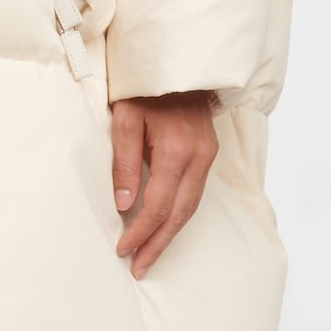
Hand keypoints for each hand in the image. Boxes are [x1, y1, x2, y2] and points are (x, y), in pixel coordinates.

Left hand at [110, 92, 218, 277]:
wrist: (179, 61)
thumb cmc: (144, 88)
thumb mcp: (124, 120)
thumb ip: (124, 163)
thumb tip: (123, 205)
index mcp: (175, 151)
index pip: (157, 206)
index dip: (139, 232)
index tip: (122, 250)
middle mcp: (198, 158)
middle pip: (178, 215)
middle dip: (157, 245)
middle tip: (139, 268)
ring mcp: (207, 156)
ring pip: (190, 208)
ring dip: (169, 234)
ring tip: (150, 256)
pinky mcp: (209, 154)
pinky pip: (195, 194)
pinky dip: (179, 215)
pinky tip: (165, 227)